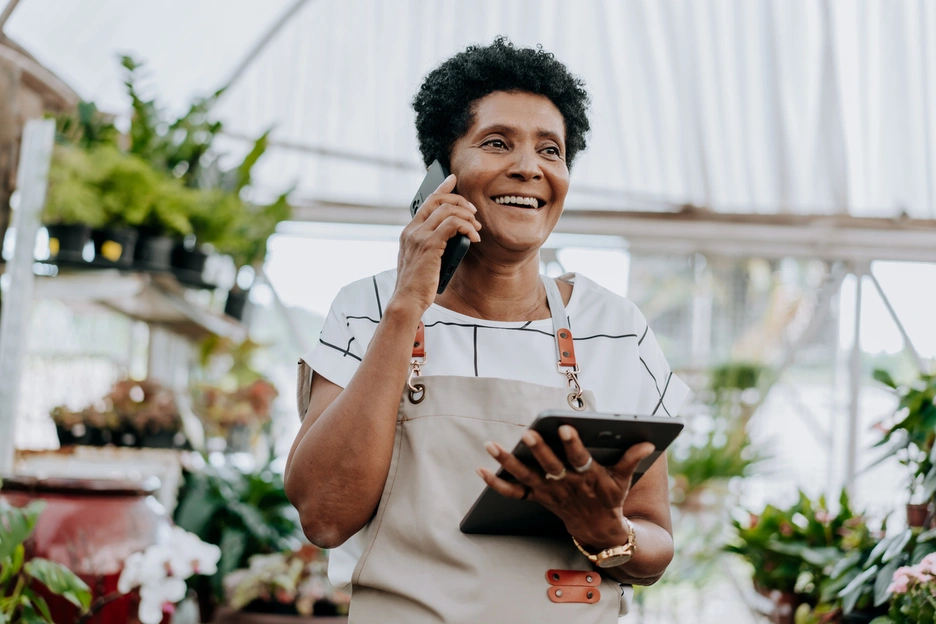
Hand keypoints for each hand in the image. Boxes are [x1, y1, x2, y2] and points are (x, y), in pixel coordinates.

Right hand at [390, 174, 481, 313]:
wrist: (407, 300)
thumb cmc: (417, 285)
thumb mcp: (422, 260)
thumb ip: (431, 245)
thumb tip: (452, 235)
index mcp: (409, 232)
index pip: (426, 201)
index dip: (441, 188)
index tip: (453, 179)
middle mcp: (412, 230)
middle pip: (438, 200)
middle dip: (460, 201)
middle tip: (474, 213)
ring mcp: (419, 236)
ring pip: (447, 210)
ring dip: (467, 216)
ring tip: (476, 228)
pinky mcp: (429, 245)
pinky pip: (453, 225)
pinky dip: (467, 227)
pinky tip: (474, 237)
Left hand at [477, 425, 654, 547]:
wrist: (599, 531)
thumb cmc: (610, 497)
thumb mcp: (623, 480)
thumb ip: (631, 459)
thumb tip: (648, 443)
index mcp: (587, 477)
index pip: (580, 459)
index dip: (574, 445)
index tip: (567, 428)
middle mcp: (565, 484)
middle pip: (550, 466)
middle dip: (539, 450)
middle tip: (527, 433)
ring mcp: (548, 492)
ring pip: (525, 476)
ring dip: (507, 462)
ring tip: (491, 445)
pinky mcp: (537, 497)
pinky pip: (513, 493)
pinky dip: (496, 483)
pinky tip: (480, 469)